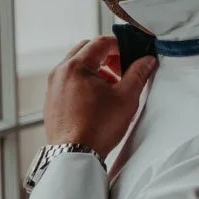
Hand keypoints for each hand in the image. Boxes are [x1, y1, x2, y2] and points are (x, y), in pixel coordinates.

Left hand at [43, 36, 157, 158]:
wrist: (74, 155)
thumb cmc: (97, 128)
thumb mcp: (126, 97)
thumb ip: (138, 74)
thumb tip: (147, 61)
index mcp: (76, 66)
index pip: (101, 42)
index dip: (121, 46)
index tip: (132, 54)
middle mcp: (60, 72)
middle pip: (86, 50)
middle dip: (107, 56)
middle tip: (123, 69)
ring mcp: (53, 87)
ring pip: (76, 65)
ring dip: (96, 69)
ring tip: (112, 87)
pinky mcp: (52, 100)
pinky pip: (69, 80)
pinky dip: (84, 81)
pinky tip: (97, 99)